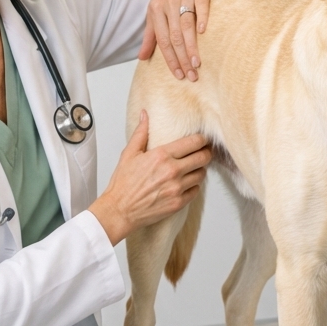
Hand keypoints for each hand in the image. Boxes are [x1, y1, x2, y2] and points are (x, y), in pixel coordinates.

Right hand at [89, 112, 210, 245]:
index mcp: (162, 155)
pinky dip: (194, 186)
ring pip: (201, 174)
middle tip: (204, 152)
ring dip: (199, 170)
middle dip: (206, 153)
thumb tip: (145, 115)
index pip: (194, 142)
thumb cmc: (123, 183)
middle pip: (203, 157)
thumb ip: (141, 133)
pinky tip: (186, 183)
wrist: (120, 210)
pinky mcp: (178, 202)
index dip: (202, 139)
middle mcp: (172, 171)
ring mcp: (177, 188)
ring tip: (193, 168)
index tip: (202, 139)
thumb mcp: (129, 154)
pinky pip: (196, 190)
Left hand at [140, 0, 245, 81]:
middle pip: (174, 36)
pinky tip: (204, 33)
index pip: (162, 40)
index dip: (170, 59)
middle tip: (191, 76)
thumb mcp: (155, 10)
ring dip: (191, 46)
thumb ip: (150, 34)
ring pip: (186, 24)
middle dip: (182, 58)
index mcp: (155, 9)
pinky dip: (202, 18)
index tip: (178, 76)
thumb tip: (142, 58)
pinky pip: (201, 5)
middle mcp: (168, 2)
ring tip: (197, 64)